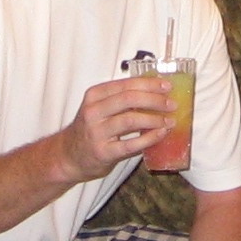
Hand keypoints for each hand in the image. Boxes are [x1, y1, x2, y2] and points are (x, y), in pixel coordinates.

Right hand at [56, 75, 174, 181]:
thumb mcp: (99, 108)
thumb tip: (157, 92)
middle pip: (129, 99)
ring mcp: (97, 132)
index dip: (149, 84)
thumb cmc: (91, 129)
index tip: (167, 86)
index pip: (126, 84)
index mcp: (94, 95)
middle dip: (155, 100)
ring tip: (169, 121)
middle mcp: (93, 111)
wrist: (69, 156)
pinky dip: (149, 138)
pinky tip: (161, 134)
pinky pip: (131, 144)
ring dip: (155, 119)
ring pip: (131, 120)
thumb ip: (121, 99)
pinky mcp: (103, 152)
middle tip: (171, 104)